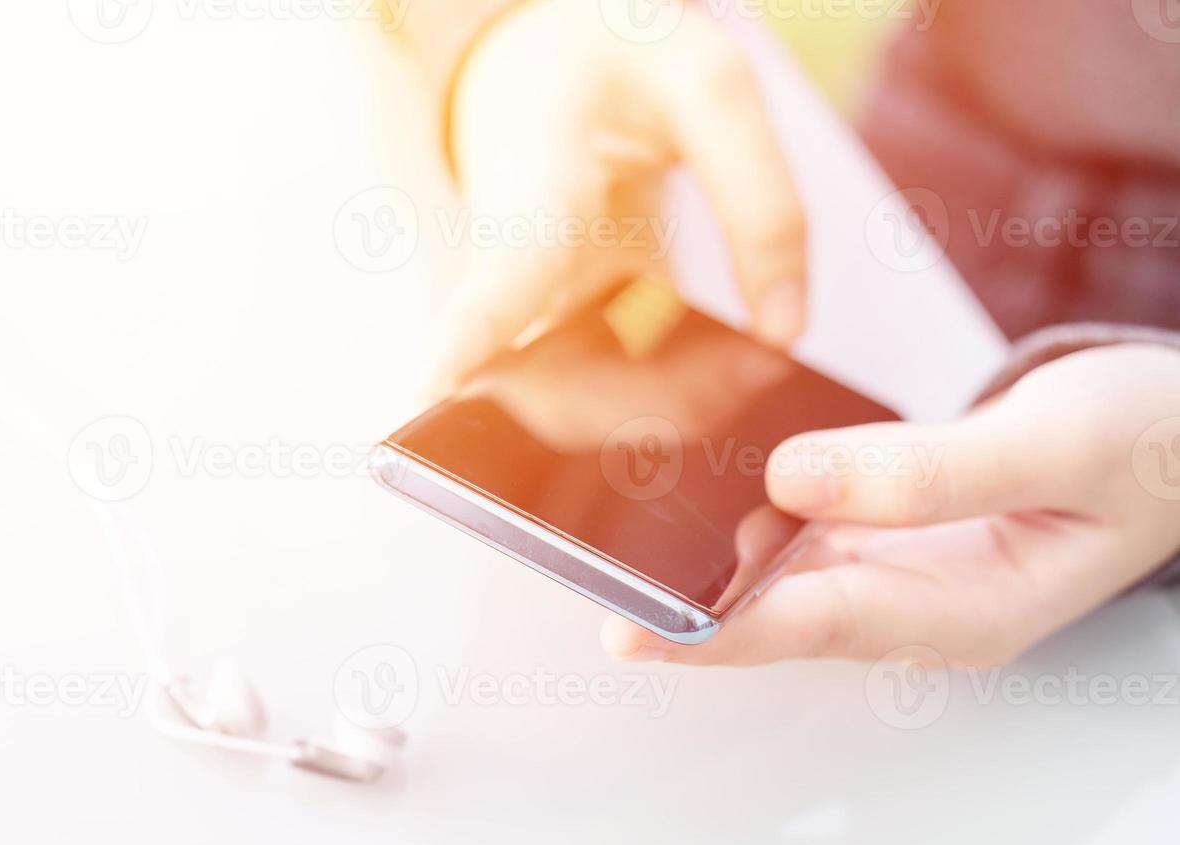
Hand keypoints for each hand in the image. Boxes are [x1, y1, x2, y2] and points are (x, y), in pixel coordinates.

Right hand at [435, 0, 805, 389]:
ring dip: (672, 408)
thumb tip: (784, 331)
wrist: (548, 62)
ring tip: (759, 355)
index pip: (498, 279)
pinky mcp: (559, 326)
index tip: (433, 389)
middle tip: (763, 360)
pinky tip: (733, 355)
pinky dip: (675, 393)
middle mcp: (515, 267)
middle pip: (547, 387)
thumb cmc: (614, 63)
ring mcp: (533, 307)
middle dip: (658, 406)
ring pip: (576, 408)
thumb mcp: (706, 88)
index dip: (466, 341)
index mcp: (537, 188)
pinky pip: (605, 393)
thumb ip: (761, 203)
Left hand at [603, 343, 1179, 666]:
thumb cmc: (1139, 447)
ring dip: (700, 557)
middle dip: (679, 602)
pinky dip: (745, 511)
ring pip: (776, 573)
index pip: (813, 627)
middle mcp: (913, 605)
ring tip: (608, 524)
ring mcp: (896, 571)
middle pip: (774, 613)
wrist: (1176, 439)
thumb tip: (793, 478)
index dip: (715, 632)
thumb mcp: (1052, 448)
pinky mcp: (884, 531)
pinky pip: (797, 530)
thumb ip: (929, 471)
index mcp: (961, 612)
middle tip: (581, 570)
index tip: (628, 628)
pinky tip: (692, 481)